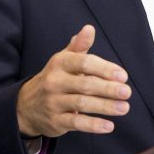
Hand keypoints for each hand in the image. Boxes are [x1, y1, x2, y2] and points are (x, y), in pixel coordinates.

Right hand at [16, 25, 130, 136]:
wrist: (26, 105)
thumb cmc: (55, 78)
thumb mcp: (64, 60)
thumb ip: (79, 46)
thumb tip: (89, 28)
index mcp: (60, 63)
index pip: (84, 63)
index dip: (104, 69)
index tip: (122, 76)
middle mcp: (55, 81)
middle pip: (85, 84)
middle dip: (108, 89)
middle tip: (127, 92)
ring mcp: (53, 102)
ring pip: (82, 104)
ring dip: (105, 106)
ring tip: (124, 107)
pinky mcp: (55, 121)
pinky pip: (76, 123)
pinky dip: (93, 125)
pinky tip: (109, 125)